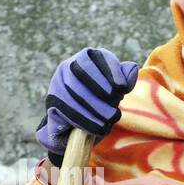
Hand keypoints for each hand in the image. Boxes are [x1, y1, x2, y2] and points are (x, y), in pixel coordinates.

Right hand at [35, 47, 139, 166]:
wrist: (79, 123)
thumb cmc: (102, 100)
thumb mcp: (115, 88)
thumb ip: (124, 77)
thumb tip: (132, 69)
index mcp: (86, 57)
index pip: (98, 58)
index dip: (111, 72)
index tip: (121, 88)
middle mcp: (68, 66)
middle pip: (83, 74)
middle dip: (101, 94)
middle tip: (115, 110)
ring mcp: (57, 83)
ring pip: (73, 93)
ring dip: (93, 109)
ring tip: (109, 121)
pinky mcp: (51, 101)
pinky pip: (65, 110)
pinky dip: (83, 120)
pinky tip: (96, 127)